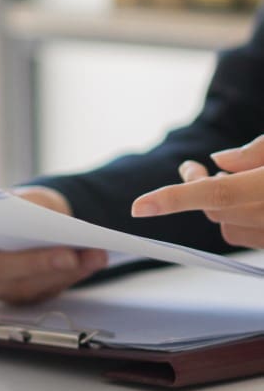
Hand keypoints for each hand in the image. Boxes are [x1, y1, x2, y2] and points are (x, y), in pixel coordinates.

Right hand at [0, 187, 107, 303]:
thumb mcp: (19, 198)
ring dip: (60, 271)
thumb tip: (40, 223)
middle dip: (31, 263)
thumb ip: (20, 208)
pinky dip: (72, 274)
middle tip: (67, 254)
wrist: (38, 221)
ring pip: (20, 285)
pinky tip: (93, 259)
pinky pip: (42, 291)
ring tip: (91, 254)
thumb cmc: (22, 206)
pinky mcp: (14, 296)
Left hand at [131, 135, 263, 247]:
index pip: (219, 195)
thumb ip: (257, 151)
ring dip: (223, 208)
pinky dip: (242, 221)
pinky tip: (253, 202)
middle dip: (198, 189)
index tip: (139, 207)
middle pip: (217, 212)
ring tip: (238, 182)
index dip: (175, 198)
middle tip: (193, 168)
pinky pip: (250, 239)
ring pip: (229, 230)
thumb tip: (216, 160)